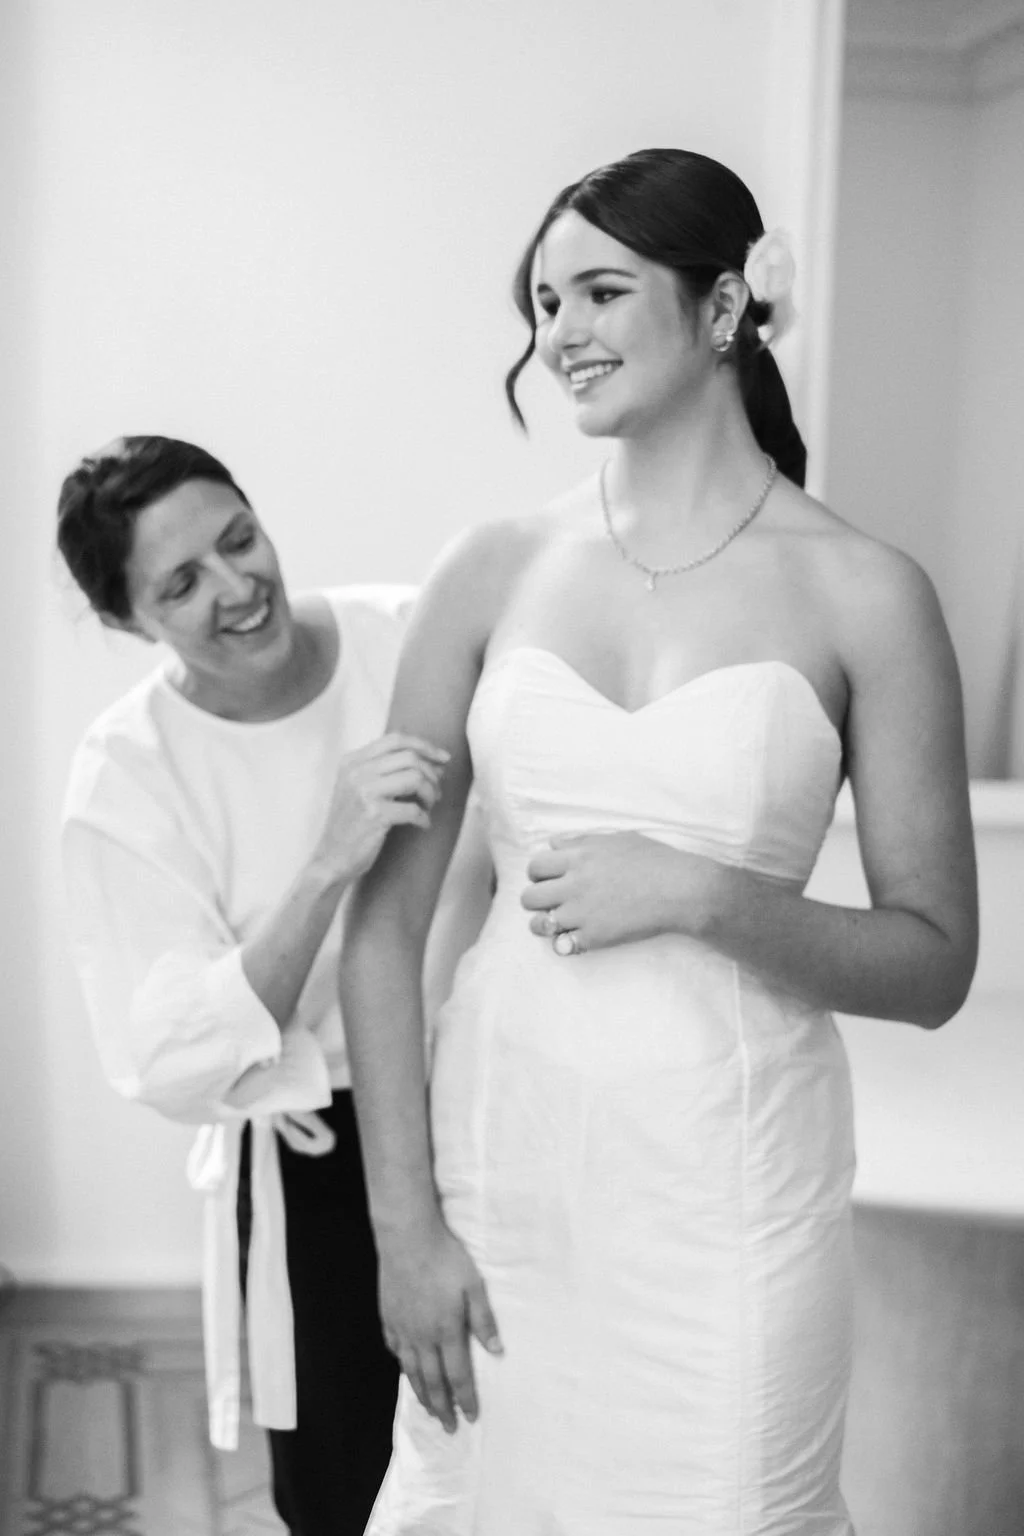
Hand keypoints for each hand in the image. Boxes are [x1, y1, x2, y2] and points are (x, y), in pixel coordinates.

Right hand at [316, 733, 448, 885]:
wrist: (331, 858)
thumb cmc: (351, 825)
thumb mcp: (360, 789)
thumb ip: (388, 771)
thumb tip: (435, 763)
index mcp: (352, 761)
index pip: (395, 739)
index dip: (425, 746)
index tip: (443, 758)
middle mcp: (356, 772)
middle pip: (410, 757)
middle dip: (432, 773)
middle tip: (436, 792)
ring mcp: (364, 792)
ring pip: (416, 778)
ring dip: (430, 793)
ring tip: (429, 807)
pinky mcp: (374, 815)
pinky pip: (414, 809)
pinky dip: (424, 818)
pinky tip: (422, 824)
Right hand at [378, 1217, 502, 1433]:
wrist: (407, 1238)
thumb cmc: (446, 1258)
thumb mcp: (474, 1285)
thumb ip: (484, 1320)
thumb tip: (497, 1351)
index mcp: (446, 1331)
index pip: (457, 1375)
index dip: (465, 1399)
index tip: (471, 1418)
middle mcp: (422, 1337)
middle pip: (432, 1381)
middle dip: (442, 1407)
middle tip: (449, 1428)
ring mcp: (402, 1328)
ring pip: (411, 1370)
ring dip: (422, 1394)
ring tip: (429, 1410)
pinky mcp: (388, 1316)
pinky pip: (395, 1348)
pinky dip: (402, 1364)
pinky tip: (406, 1369)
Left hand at [521, 832, 720, 951]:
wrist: (681, 890)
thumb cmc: (656, 860)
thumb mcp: (617, 839)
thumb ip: (581, 841)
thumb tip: (554, 843)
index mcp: (579, 857)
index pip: (535, 866)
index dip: (539, 874)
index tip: (549, 879)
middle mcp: (574, 884)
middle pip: (529, 896)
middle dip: (537, 899)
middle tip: (552, 902)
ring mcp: (582, 913)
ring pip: (538, 924)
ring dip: (544, 924)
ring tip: (556, 924)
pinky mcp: (594, 937)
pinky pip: (561, 946)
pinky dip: (564, 944)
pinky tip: (573, 939)